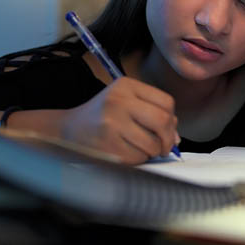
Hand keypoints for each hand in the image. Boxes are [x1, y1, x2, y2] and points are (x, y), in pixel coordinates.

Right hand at [61, 77, 179, 163]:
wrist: (68, 130)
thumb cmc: (103, 117)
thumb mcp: (126, 102)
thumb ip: (152, 113)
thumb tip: (176, 137)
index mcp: (126, 86)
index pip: (166, 102)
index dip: (172, 120)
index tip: (167, 129)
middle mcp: (118, 101)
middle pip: (162, 121)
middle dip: (168, 139)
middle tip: (165, 147)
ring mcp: (112, 123)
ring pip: (152, 143)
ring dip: (152, 152)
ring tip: (140, 147)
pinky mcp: (107, 144)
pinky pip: (138, 157)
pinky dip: (138, 159)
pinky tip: (126, 152)